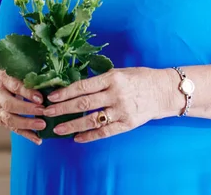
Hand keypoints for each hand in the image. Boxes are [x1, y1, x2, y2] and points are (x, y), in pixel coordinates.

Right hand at [0, 66, 46, 144]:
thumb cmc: (11, 74)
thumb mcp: (17, 69)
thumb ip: (30, 74)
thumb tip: (51, 78)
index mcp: (4, 79)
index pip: (15, 86)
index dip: (27, 93)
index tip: (40, 98)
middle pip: (10, 104)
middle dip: (27, 109)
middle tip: (43, 111)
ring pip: (9, 119)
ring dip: (27, 124)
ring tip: (42, 125)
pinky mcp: (1, 120)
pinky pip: (13, 129)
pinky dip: (26, 135)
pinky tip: (38, 139)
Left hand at [42, 67, 172, 142]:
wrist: (163, 91)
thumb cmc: (140, 78)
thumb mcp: (120, 72)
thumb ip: (101, 79)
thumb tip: (77, 86)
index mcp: (113, 77)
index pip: (83, 86)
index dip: (65, 92)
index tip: (51, 97)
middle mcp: (115, 94)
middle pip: (84, 103)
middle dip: (63, 109)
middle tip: (47, 113)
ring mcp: (121, 110)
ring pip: (92, 120)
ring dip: (72, 125)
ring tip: (58, 128)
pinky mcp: (127, 124)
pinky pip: (105, 132)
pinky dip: (90, 136)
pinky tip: (77, 138)